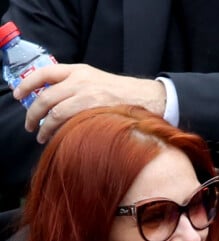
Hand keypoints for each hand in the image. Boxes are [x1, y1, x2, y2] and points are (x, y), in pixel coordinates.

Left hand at [12, 64, 166, 142]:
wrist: (149, 99)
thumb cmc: (122, 94)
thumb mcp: (96, 81)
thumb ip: (75, 87)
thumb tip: (52, 103)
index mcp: (79, 71)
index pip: (43, 73)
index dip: (26, 84)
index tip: (18, 96)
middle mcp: (81, 81)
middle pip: (45, 97)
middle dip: (33, 114)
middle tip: (30, 126)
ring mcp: (89, 97)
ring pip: (55, 113)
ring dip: (45, 127)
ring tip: (42, 137)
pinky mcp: (97, 113)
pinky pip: (71, 124)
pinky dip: (61, 133)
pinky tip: (60, 139)